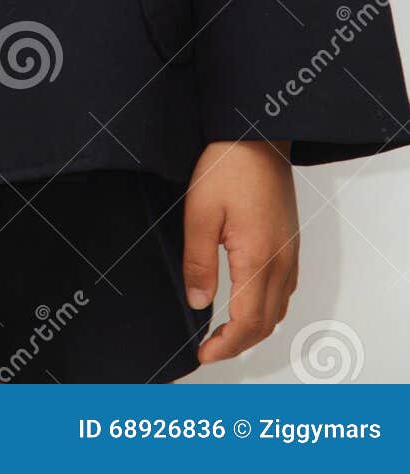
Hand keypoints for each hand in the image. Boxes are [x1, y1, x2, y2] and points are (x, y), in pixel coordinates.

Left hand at [182, 139, 298, 364]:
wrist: (255, 134)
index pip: (248, 322)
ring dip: (254, 327)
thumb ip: (199, 263)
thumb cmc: (227, 167)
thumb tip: (198, 304)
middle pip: (267, 322)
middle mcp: (281, 260)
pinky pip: (285, 288)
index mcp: (259, 258)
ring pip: (279, 307)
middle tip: (209, 348)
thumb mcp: (200, 213)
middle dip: (239, 344)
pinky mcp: (290, 240)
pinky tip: (246, 301)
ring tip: (224, 331)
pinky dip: (267, 306)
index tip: (203, 354)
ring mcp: (290, 251)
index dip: (226, 346)